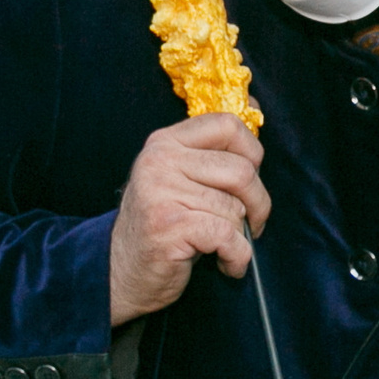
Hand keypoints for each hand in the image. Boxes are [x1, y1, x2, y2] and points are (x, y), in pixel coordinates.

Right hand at [106, 115, 270, 325]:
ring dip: (241, 236)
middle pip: (242, 171)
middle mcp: (159, 161)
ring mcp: (160, 191)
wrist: (121, 272)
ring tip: (223, 246)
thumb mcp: (181, 178)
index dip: (252, 154)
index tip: (249, 182)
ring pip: (235, 208)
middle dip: (257, 204)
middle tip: (250, 224)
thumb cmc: (164, 226)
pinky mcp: (168, 225)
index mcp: (166, 142)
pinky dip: (237, 257)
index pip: (228, 125)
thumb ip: (212, 151)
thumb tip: (256, 107)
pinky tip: (225, 263)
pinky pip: (228, 236)